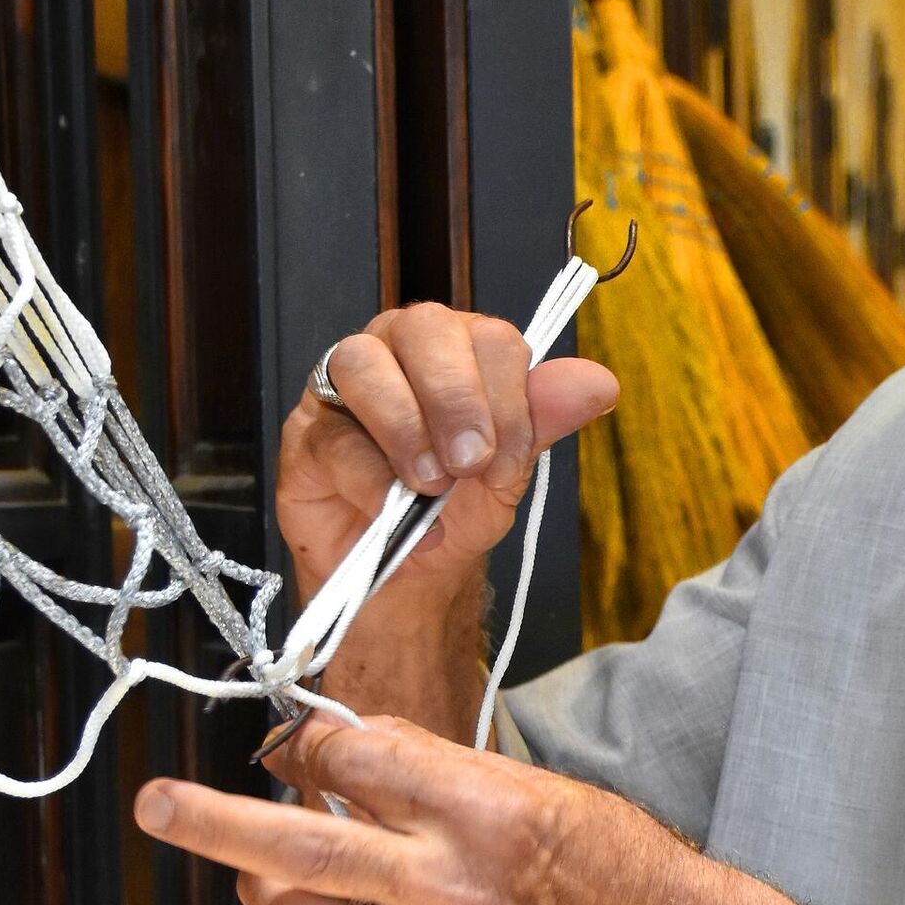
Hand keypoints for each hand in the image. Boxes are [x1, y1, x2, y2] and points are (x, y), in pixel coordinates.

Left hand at [135, 714, 652, 904]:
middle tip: (158, 804)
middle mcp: (447, 883)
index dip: (309, 745)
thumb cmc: (607, 861)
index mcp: (479, 808)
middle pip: (298, 845)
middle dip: (213, 822)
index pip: (352, 758)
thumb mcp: (530, 786)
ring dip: (267, 887)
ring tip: (263, 870)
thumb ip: (431, 773)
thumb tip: (342, 753)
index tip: (295, 744)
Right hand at [279, 305, 618, 603]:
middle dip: (458, 398)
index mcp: (458, 351)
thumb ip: (543, 421)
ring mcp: (344, 388)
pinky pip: (334, 438)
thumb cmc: (455, 511)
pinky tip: (395, 512)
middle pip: (423, 328)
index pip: (487, 336)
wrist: (407, 577)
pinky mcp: (306, 435)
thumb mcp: (508, 471)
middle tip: (472, 463)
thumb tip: (598, 382)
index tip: (509, 460)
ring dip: (408, 429)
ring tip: (432, 486)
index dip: (506, 396)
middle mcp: (399, 352)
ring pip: (364, 365)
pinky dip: (372, 480)